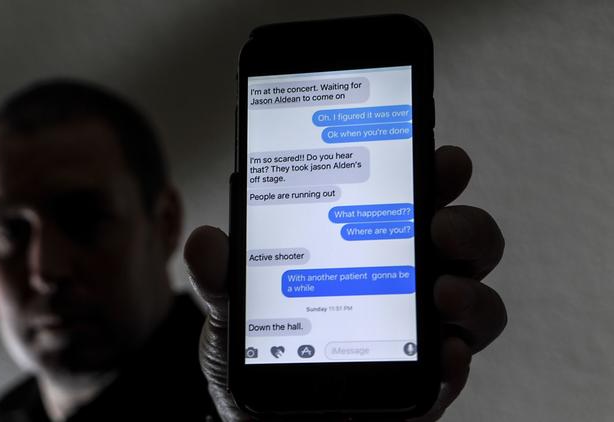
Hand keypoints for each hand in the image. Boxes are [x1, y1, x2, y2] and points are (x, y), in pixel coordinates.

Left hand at [184, 146, 506, 420]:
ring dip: (471, 292)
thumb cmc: (263, 353)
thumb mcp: (234, 311)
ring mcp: (420, 334)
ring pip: (476, 303)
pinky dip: (456, 361)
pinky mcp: (423, 386)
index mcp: (368, 249)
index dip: (436, 175)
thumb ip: (222, 278)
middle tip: (438, 225)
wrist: (264, 421)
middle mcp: (406, 285)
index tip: (439, 158)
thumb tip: (207, 242)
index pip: (412, 202)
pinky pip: (455, 372)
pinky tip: (443, 354)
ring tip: (442, 292)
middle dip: (465, 226)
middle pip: (461, 245)